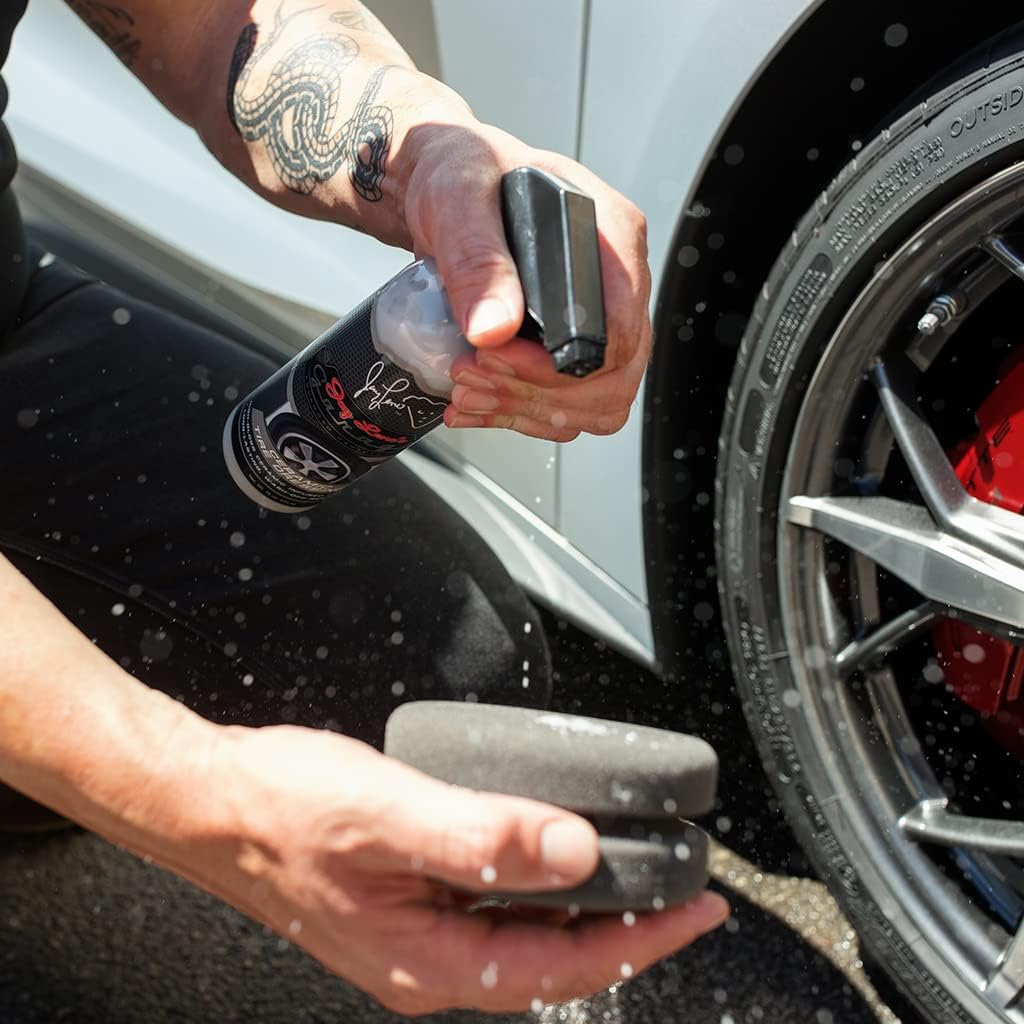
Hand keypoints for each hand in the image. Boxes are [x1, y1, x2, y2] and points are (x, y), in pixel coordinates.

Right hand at [201, 724, 727, 1014]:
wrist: (213, 802)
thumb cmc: (282, 810)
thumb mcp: (389, 817)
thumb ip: (483, 838)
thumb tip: (575, 854)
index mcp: (428, 961)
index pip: (565, 967)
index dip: (643, 940)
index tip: (699, 908)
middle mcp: (427, 961)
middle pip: (553, 959)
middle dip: (627, 929)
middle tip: (681, 891)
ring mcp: (416, 933)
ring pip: (525, 934)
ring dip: (585, 907)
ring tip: (636, 873)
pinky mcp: (407, 900)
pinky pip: (493, 906)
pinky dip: (539, 884)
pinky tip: (552, 852)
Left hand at [403, 122, 652, 442]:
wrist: (435, 185)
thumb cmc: (459, 172)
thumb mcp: (458, 199)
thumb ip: (476, 257)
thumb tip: (493, 327)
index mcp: (609, 233)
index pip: (621, 329)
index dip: (561, 365)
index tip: (496, 355)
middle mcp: (615, 282)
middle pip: (614, 376)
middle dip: (538, 393)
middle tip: (472, 375)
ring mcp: (597, 318)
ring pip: (595, 402)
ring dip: (528, 411)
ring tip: (467, 392)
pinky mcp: (569, 346)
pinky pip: (566, 406)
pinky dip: (517, 415)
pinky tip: (474, 404)